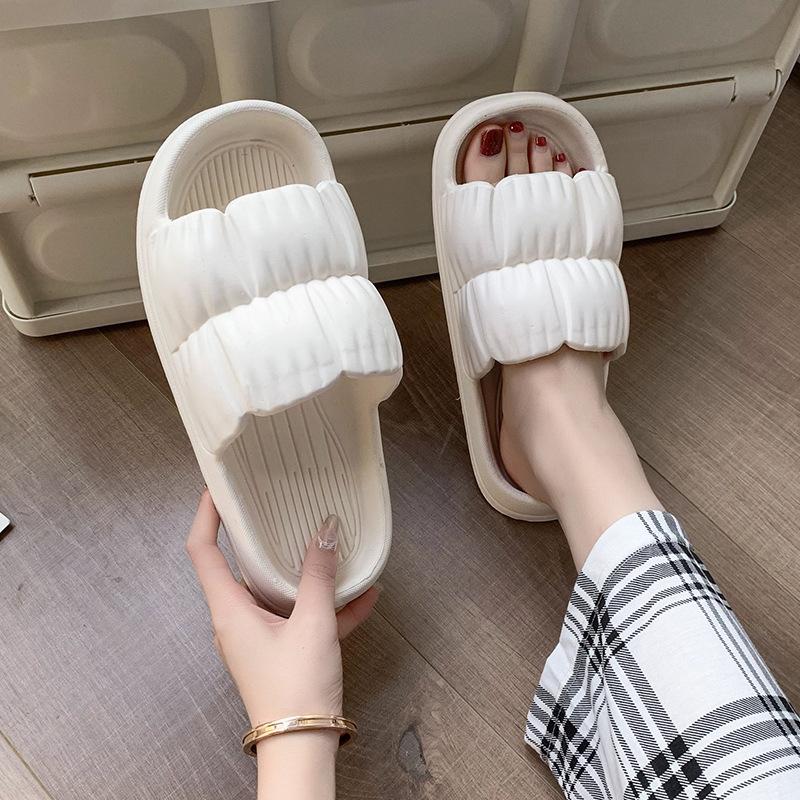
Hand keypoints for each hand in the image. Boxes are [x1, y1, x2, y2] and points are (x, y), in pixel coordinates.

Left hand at [186, 490, 378, 728]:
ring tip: (330, 546)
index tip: (218, 489)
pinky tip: (363, 596)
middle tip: (279, 506)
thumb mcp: (313, 624)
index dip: (206, 516)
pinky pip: (299, 617)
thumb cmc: (296, 687)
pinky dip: (324, 605)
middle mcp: (236, 619)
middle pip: (239, 566)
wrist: (303, 747)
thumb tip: (327, 530)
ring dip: (302, 572)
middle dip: (260, 536)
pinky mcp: (279, 650)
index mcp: (230, 609)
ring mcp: (257, 636)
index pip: (203, 551)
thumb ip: (319, 575)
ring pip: (275, 591)